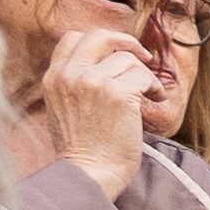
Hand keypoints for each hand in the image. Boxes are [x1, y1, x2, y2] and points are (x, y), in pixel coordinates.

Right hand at [36, 20, 154, 193]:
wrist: (88, 173)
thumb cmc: (82, 149)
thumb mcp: (63, 109)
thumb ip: (74, 83)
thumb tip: (102, 64)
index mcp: (54, 78)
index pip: (73, 38)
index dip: (100, 42)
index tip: (117, 53)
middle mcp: (70, 75)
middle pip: (99, 36)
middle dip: (126, 42)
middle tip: (143, 57)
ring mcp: (93, 82)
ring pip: (127, 59)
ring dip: (145, 74)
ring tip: (150, 93)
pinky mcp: (117, 93)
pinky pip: (143, 76)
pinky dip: (154, 87)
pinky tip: (155, 100)